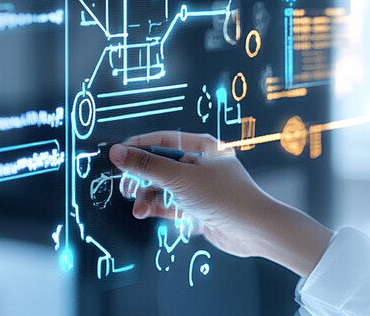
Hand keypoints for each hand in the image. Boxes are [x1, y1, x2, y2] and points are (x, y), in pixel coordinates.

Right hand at [109, 130, 334, 275]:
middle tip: (124, 186)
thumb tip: (117, 152)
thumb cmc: (223, 196)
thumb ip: (147, 165)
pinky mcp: (199, 209)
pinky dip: (158, 207)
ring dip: (148, 196)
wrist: (252, 230)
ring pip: (166, 187)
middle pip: (164, 164)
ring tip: (137, 207)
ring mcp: (201, 188)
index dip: (141, 144)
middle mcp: (202, 164)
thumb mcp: (180, 178)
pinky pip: (172, 205)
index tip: (118, 153)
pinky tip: (144, 213)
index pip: (166, 139)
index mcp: (204, 147)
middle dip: (142, 175)